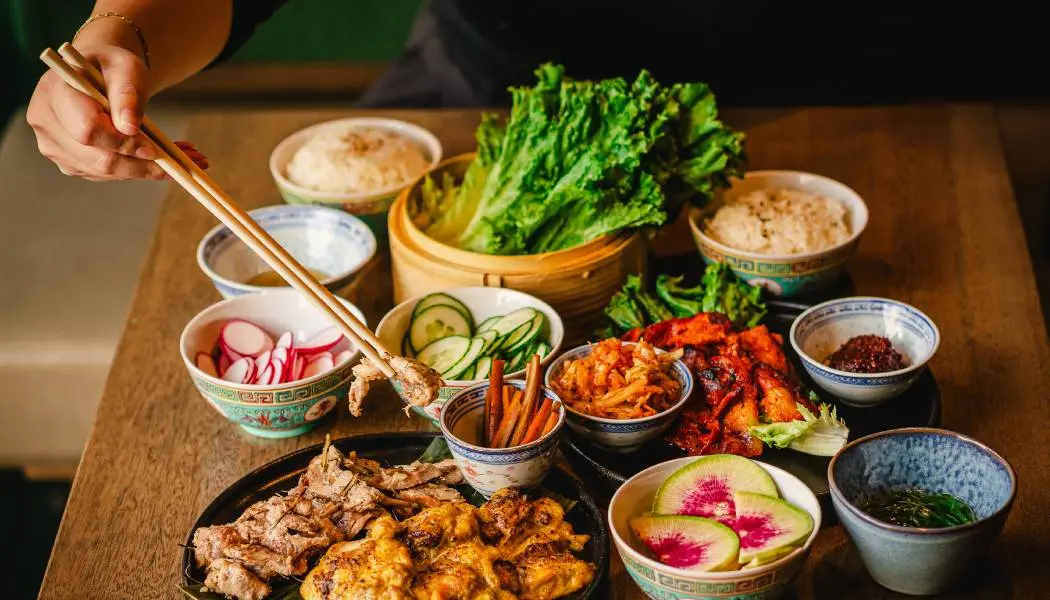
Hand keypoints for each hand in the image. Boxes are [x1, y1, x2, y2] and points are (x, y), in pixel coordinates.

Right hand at [27, 43, 207, 180]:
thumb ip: (127, 94)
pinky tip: (163, 161)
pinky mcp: (72, 164)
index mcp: (53, 93)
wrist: (96, 75)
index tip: (155, 147)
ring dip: (147, 170)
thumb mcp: (126, 68)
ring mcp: (56, 149)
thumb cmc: (111, 67)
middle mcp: (47, 125)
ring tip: (183, 159)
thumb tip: (130, 128)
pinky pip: (108, 175)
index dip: (123, 142)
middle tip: (181, 162)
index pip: (88, 130)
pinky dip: (139, 170)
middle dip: (142, 163)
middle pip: (98, 159)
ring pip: (106, 172)